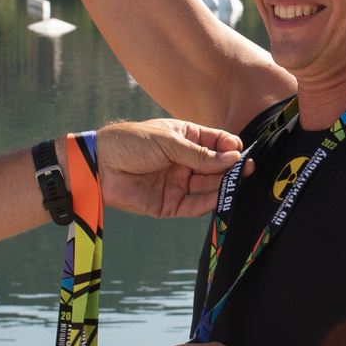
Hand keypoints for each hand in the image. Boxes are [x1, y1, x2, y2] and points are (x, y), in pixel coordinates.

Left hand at [95, 118, 246, 218]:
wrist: (98, 167)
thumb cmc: (130, 143)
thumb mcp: (168, 142)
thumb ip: (199, 154)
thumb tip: (232, 157)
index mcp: (185, 139)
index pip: (216, 142)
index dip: (229, 147)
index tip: (239, 151)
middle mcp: (184, 161)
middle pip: (216, 166)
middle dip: (231, 168)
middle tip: (247, 169)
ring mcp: (178, 183)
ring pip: (208, 186)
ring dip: (223, 185)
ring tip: (237, 182)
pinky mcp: (170, 204)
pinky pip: (195, 206)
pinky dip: (209, 203)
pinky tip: (219, 197)